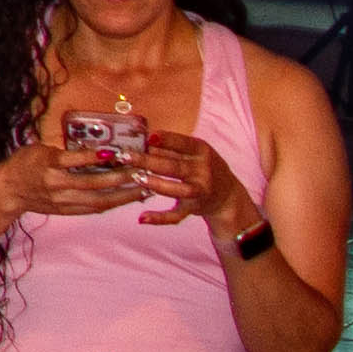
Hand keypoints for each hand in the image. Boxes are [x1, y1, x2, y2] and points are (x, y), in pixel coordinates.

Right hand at [0, 136, 150, 221]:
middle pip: (93, 183)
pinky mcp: (68, 210)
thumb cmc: (25, 164)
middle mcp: (57, 184)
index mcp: (48, 164)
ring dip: (124, 195)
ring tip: (144, 189)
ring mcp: (63, 200)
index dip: (96, 156)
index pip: (75, 160)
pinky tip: (128, 198)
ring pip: (99, 200)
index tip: (117, 152)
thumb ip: (66, 152)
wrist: (8, 191)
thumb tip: (95, 150)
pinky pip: (94, 208)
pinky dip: (113, 203)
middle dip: (121, 178)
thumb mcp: (40, 149)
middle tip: (142, 172)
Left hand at [117, 130, 240, 229]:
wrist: (228, 196)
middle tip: (125, 156)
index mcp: (201, 151)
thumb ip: (169, 145)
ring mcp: (200, 190)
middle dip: (148, 161)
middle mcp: (203, 171)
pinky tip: (142, 218)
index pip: (183, 143)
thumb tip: (138, 133)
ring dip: (156, 184)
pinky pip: (177, 215)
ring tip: (136, 177)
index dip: (165, 139)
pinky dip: (160, 218)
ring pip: (178, 189)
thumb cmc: (201, 167)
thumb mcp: (193, 152)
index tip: (147, 136)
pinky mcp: (194, 208)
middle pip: (174, 166)